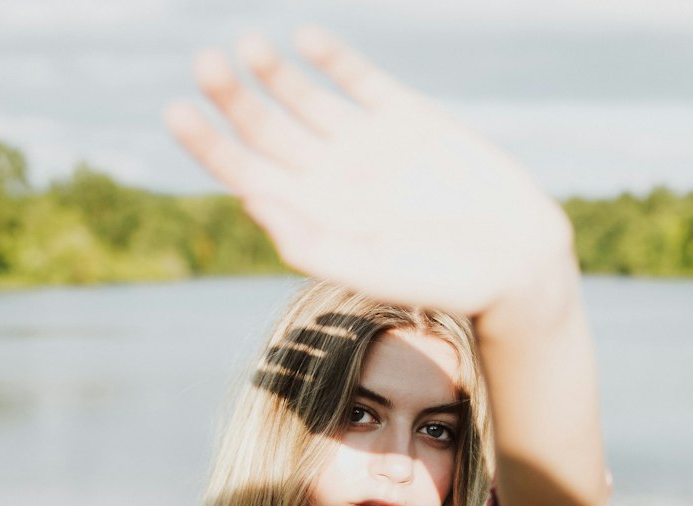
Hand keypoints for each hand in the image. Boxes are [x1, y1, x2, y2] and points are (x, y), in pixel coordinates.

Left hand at [163, 26, 573, 315]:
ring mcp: (367, 146)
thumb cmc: (441, 280)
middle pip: (266, 132)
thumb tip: (250, 203)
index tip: (179, 112)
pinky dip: (332, 58)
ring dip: (273, 72)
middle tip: (206, 64)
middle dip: (233, 99)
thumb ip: (311, 242)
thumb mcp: (370, 269)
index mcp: (314, 219)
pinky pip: (359, 81)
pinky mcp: (407, 120)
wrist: (513, 261)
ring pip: (304, 100)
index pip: (247, 176)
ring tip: (247, 46)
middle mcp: (332, 180)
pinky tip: (305, 39)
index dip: (211, 146)